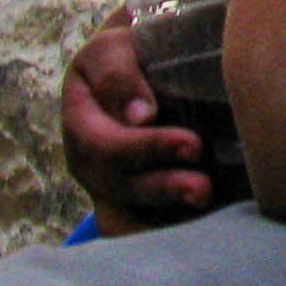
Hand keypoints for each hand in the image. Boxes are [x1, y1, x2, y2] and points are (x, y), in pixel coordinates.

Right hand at [60, 8, 212, 230]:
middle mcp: (90, 165)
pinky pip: (139, 231)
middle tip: (204, 188)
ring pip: (125, 218)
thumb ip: (119, 74)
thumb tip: (140, 115)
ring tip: (205, 207)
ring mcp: (109, 189)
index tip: (193, 144)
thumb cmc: (127, 54)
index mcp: (80, 124)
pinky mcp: (134, 205)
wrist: (137, 66)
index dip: (147, 150)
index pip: (105, 146)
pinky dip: (165, 235)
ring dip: (165, 218)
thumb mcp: (113, 50)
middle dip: (163, 188)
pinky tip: (202, 229)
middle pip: (118, 187)